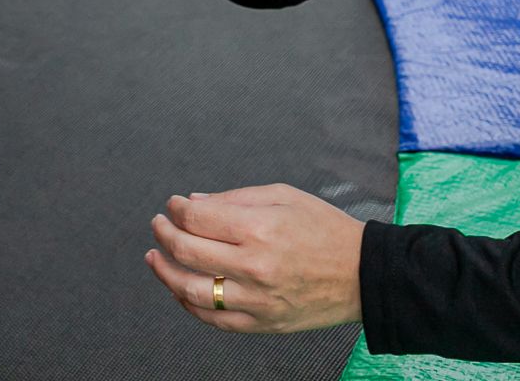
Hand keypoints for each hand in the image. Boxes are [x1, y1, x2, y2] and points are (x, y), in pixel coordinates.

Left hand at [146, 184, 364, 334]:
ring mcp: (257, 299)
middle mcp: (254, 265)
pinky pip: (214, 319)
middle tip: (159, 224)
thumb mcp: (284, 196)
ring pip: (191, 290)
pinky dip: (189, 305)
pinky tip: (180, 290)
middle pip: (187, 250)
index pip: (197, 218)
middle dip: (164, 233)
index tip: (173, 205)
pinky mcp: (262, 323)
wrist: (364, 274)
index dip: (176, 209)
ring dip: (165, 272)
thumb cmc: (326, 230)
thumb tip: (193, 203)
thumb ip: (235, 198)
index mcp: (260, 228)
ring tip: (155, 258)